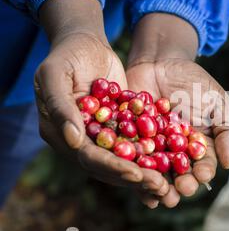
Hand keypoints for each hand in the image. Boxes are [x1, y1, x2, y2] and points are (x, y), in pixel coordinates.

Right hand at [34, 0, 168, 205]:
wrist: (85, 43)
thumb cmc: (66, 55)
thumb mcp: (54, 75)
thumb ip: (60, 106)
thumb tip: (74, 140)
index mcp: (60, 133)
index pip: (87, 157)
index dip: (111, 167)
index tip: (135, 173)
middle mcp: (80, 141)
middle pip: (108, 166)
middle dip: (134, 177)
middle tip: (159, 186)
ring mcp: (101, 136)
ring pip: (124, 160)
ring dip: (146, 172)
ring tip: (168, 183)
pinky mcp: (119, 128)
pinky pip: (136, 144)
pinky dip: (152, 155)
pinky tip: (172, 164)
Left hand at [126, 59, 228, 206]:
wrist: (160, 62)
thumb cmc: (194, 82)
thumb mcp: (218, 103)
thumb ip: (226, 131)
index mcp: (201, 146)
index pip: (204, 165)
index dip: (204, 172)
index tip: (202, 174)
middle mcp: (178, 153)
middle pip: (181, 175)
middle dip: (183, 185)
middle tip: (181, 188)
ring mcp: (155, 150)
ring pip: (158, 174)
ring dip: (159, 187)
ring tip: (159, 195)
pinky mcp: (133, 143)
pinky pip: (133, 161)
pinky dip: (133, 172)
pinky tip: (135, 180)